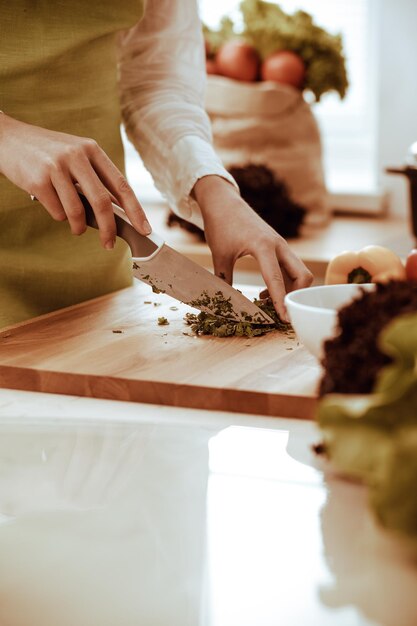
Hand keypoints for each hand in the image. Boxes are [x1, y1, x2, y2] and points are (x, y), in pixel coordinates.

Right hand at [0, 114, 150, 248]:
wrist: (8, 138)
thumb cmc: (48, 154)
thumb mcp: (76, 156)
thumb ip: (95, 179)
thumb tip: (118, 214)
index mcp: (92, 150)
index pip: (121, 185)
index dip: (135, 210)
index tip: (144, 229)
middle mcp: (76, 155)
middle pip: (102, 203)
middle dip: (109, 229)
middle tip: (109, 244)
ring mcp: (56, 167)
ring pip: (77, 212)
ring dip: (78, 227)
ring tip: (75, 227)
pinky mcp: (38, 180)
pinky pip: (57, 212)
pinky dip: (59, 216)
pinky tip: (52, 205)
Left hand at [192, 175, 312, 320]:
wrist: (223, 201)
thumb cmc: (221, 225)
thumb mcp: (219, 255)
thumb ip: (223, 280)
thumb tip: (223, 304)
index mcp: (264, 246)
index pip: (276, 279)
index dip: (281, 301)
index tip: (285, 319)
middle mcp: (279, 245)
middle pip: (302, 275)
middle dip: (296, 296)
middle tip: (280, 312)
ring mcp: (281, 246)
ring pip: (298, 273)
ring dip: (289, 290)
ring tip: (264, 302)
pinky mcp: (278, 247)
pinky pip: (290, 269)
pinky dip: (284, 283)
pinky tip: (265, 292)